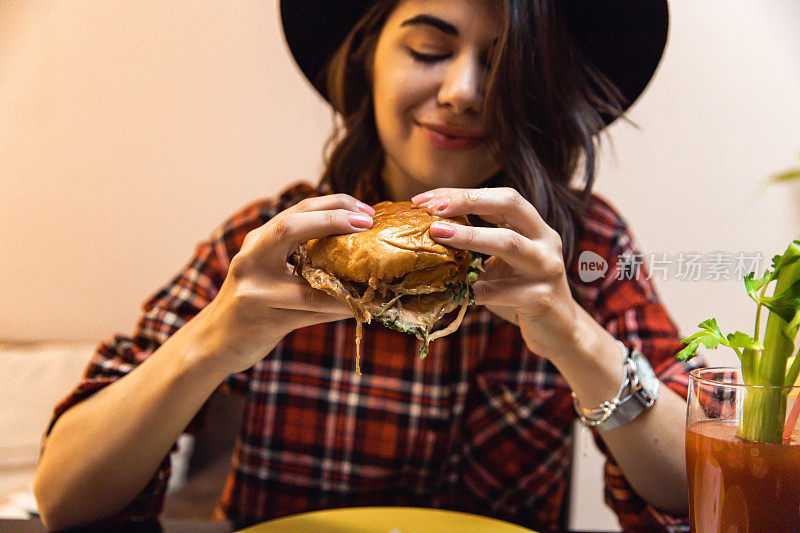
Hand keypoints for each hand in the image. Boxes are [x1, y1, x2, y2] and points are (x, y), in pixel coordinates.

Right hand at [196, 194, 373, 373]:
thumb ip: (300, 256)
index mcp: (257, 243)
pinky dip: (340, 309)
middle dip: (332, 219)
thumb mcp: (268, 270)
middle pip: (289, 227)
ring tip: (377, 276)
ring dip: (348, 281)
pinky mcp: (266, 320)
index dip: (332, 205)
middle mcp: (251, 260)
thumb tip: (356, 248)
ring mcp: (256, 292)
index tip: (366, 209)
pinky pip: (312, 313)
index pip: (296, 211)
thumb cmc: (251, 303)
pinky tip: (361, 307)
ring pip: (309, 284)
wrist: (214, 342)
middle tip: (367, 221)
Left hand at [413, 187, 581, 361]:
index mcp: (534, 227)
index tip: (424, 199)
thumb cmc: (522, 292)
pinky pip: (501, 292)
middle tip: (433, 209)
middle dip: (468, 201)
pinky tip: (453, 292)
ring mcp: (547, 268)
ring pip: (509, 243)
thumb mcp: (502, 262)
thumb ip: (479, 244)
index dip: (460, 194)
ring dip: (470, 236)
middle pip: (510, 204)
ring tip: (438, 234)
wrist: (559, 331)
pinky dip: (474, 291)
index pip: (497, 197)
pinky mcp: (541, 299)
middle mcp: (545, 240)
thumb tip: (428, 232)